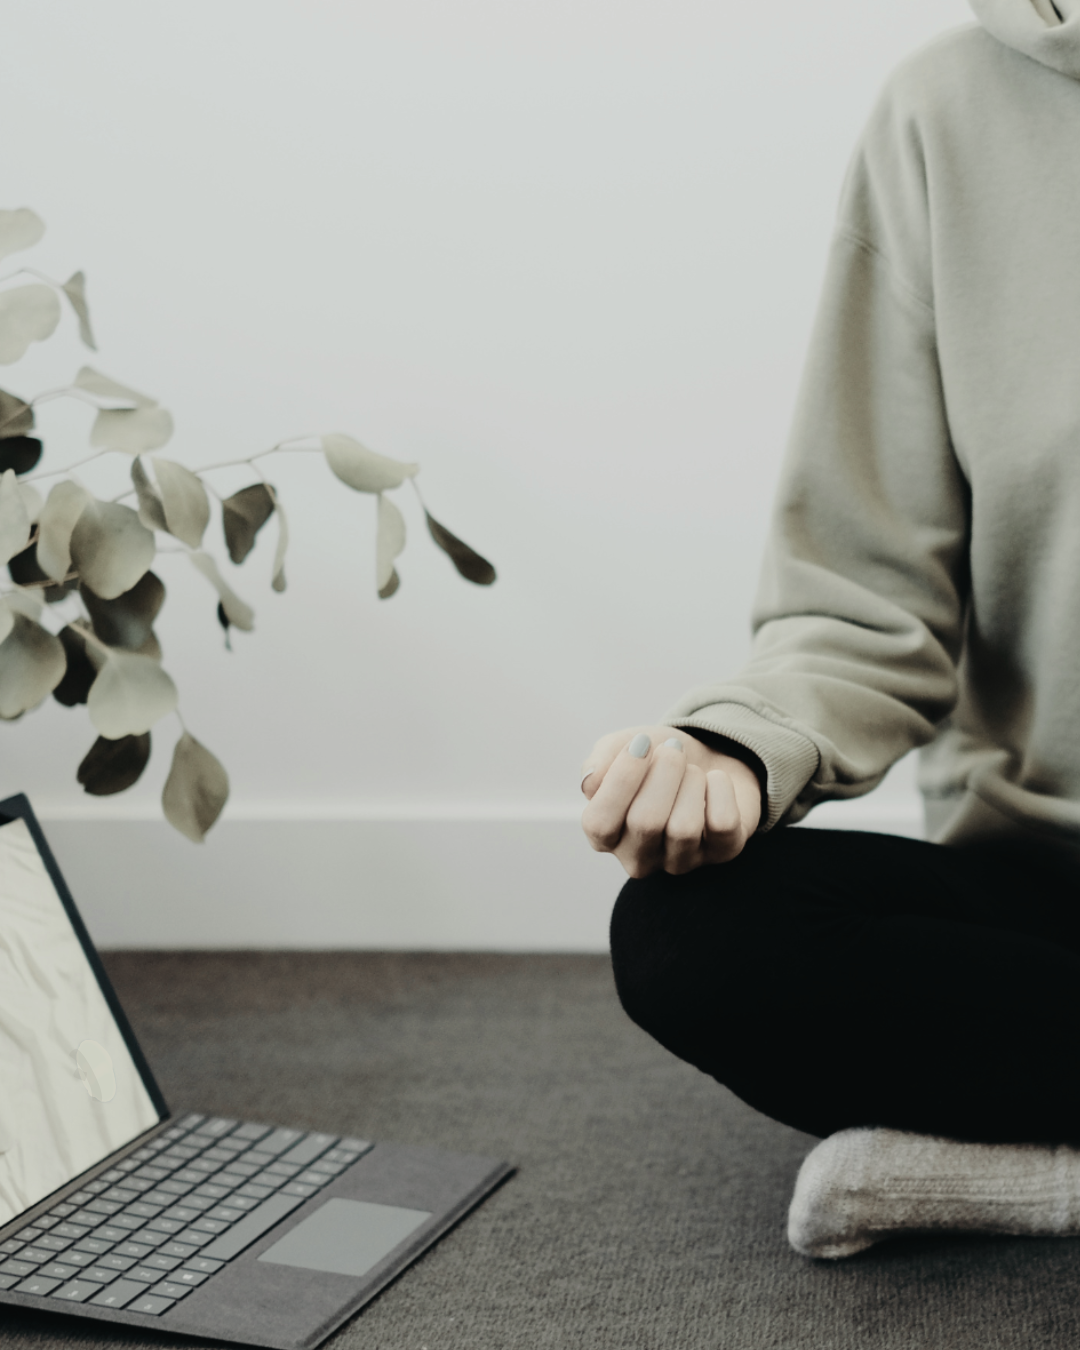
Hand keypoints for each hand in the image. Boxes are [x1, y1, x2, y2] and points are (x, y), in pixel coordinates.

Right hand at [580, 726, 762, 878]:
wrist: (707, 755)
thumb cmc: (656, 759)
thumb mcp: (622, 747)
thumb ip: (600, 761)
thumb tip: (592, 780)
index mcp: (605, 836)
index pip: (599, 823)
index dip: (621, 779)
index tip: (641, 743)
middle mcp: (639, 857)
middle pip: (645, 823)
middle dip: (663, 773)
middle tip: (672, 750)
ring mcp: (681, 860)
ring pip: (684, 828)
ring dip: (691, 781)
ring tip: (692, 769)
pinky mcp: (722, 853)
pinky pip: (722, 824)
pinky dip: (721, 789)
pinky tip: (714, 781)